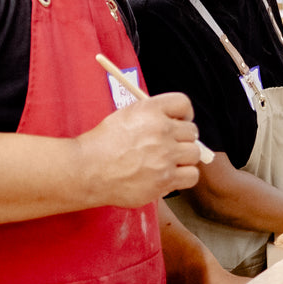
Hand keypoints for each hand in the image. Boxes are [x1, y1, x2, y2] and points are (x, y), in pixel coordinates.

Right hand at [73, 92, 201, 206]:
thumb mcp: (125, 116)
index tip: (180, 122)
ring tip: (169, 163)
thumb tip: (171, 121)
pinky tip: (169, 176)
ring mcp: (165, 156)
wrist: (88, 170)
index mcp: (150, 110)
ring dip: (184, 159)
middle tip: (170, 147)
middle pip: (192, 132)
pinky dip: (184, 177)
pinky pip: (191, 176)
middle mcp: (161, 130)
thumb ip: (150, 115)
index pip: (183, 103)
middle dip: (183, 139)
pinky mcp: (165, 179)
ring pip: (194, 154)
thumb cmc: (102, 144)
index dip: (184, 114)